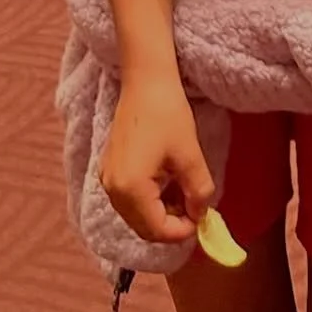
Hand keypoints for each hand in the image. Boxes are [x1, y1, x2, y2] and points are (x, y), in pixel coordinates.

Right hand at [101, 77, 214, 244]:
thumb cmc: (168, 113)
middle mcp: (112, 189)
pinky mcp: (109, 168)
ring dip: (161, 213)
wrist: (145, 81)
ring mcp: (107, 179)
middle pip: (143, 227)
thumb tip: (201, 215)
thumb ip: (199, 191)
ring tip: (185, 194)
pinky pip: (129, 199)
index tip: (203, 218)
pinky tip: (168, 183)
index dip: (183, 230)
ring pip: (136, 215)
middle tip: (196, 209)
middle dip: (172, 224)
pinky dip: (149, 201)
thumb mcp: (190, 155)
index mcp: (130, 189)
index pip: (157, 230)